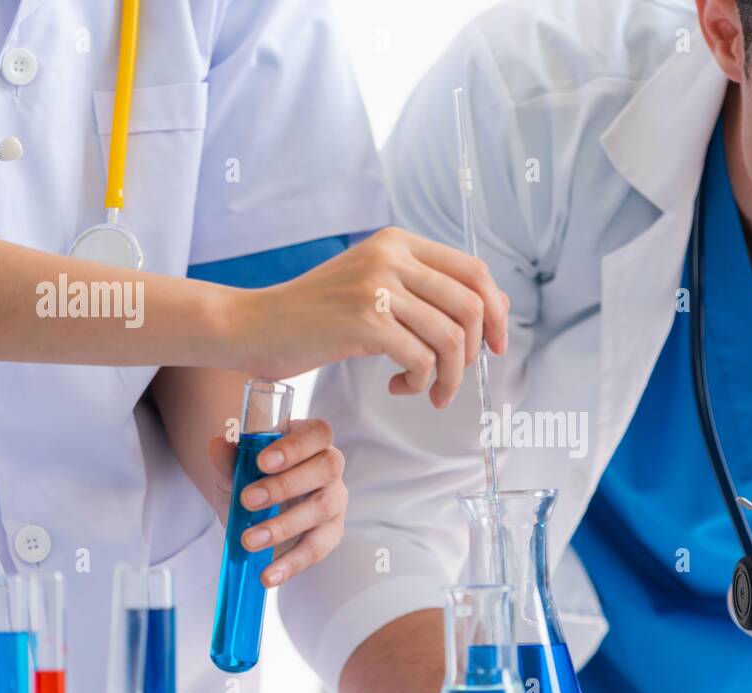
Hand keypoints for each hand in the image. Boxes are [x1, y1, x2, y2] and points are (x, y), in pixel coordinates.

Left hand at [209, 418, 347, 586]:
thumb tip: (218, 444)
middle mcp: (329, 466)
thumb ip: (228, 458)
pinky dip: (291, 564)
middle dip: (286, 485)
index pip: (317, 433)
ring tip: (249, 541)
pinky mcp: (331, 533)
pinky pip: (318, 548)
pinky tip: (268, 575)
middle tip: (248, 500)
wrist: (252, 508)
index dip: (295, 446)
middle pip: (326, 468)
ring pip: (322, 508)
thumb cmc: (251, 478)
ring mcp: (334, 500)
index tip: (261, 461)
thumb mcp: (234, 467)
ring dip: (284, 525)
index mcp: (309, 440)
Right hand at [234, 227, 508, 406]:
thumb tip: (496, 306)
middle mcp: (391, 256)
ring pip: (451, 338)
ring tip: (430, 392)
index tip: (496, 345)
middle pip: (471, 305)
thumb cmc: (315, 314)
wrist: (255, 325)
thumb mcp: (375, 288)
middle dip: (477, 351)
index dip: (497, 311)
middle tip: (459, 377)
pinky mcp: (365, 320)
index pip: (474, 270)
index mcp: (398, 242)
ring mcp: (378, 285)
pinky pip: (422, 359)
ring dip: (449, 376)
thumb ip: (427, 291)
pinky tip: (398, 386)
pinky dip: (419, 382)